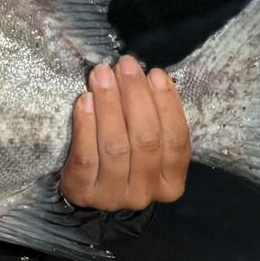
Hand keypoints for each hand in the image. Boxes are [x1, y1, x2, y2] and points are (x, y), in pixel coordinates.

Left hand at [58, 55, 190, 210]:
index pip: (176, 140)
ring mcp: (114, 195)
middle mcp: (146, 192)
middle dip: (136, 97)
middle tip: (125, 66)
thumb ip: (151, 118)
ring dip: (109, 104)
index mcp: (170, 181)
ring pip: (116, 146)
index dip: (168, 105)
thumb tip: (148, 76)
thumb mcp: (145, 144)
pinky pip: (86, 156)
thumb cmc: (122, 156)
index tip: (156, 73)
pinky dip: (86, 126)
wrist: (84, 187)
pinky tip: (84, 101)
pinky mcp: (83, 191)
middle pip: (145, 140)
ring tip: (102, 75)